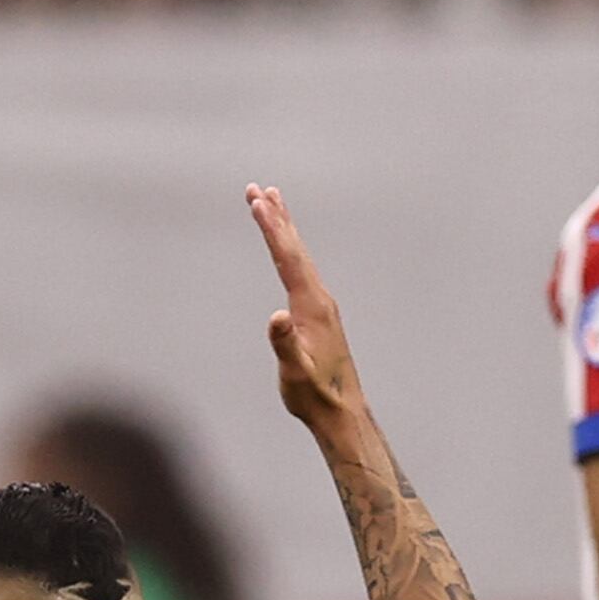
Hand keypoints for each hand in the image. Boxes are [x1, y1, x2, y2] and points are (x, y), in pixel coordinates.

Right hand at [248, 185, 367, 431]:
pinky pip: (301, 270)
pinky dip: (290, 251)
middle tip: (258, 189)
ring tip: (271, 204)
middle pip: (295, 249)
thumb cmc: (314, 394)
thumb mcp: (296, 372)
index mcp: (312, 306)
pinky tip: (286, 251)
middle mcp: (319, 298)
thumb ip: (286, 344)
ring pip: (300, 257)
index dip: (272, 229)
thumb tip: (276, 317)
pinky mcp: (318, 313)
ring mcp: (320, 304)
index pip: (288, 259)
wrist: (340, 411)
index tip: (258, 203)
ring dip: (284, 229)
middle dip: (276, 217)